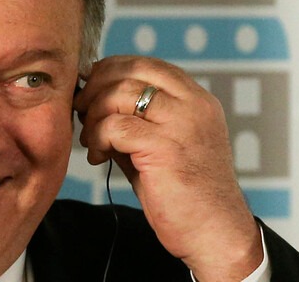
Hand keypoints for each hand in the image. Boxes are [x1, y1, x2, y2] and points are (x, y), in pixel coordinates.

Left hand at [73, 56, 262, 280]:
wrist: (216, 234)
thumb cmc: (186, 194)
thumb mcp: (162, 144)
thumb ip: (136, 119)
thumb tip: (91, 99)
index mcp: (197, 100)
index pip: (147, 64)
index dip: (112, 69)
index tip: (91, 88)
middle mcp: (193, 105)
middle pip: (131, 71)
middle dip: (96, 87)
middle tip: (82, 111)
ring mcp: (182, 124)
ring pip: (119, 95)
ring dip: (94, 115)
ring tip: (91, 140)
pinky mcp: (165, 148)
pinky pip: (115, 126)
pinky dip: (97, 138)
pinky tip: (99, 157)